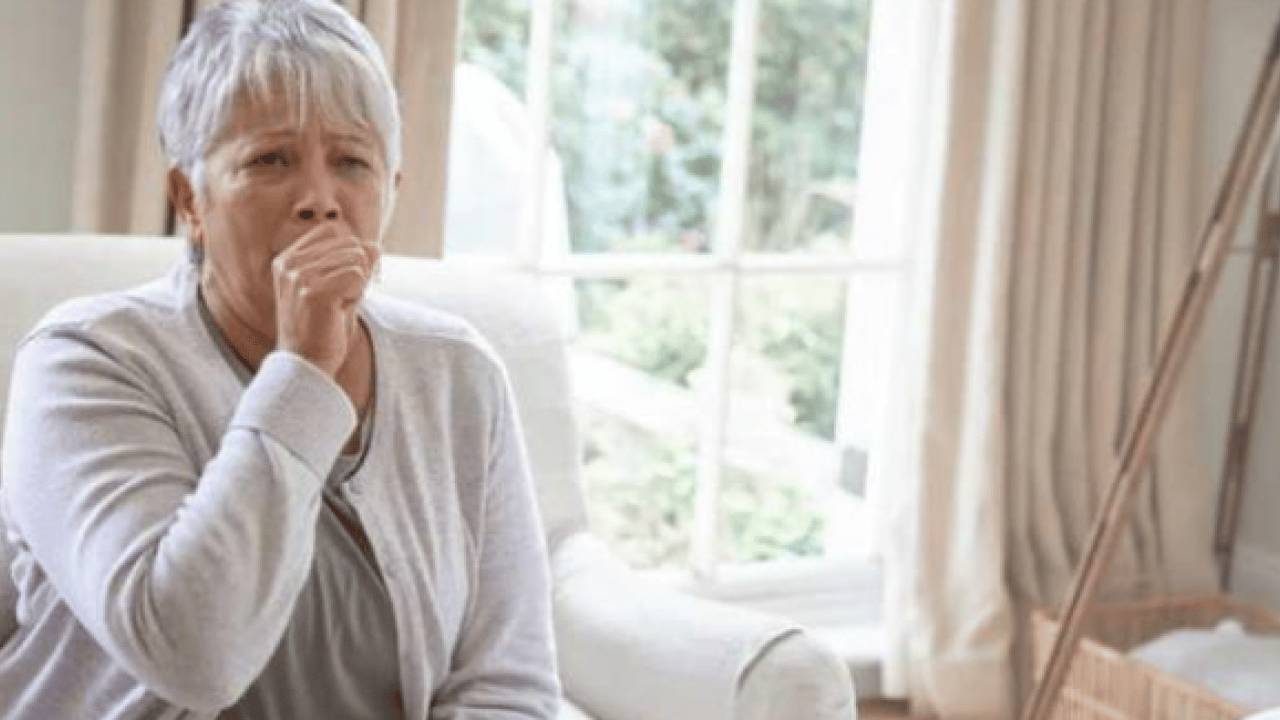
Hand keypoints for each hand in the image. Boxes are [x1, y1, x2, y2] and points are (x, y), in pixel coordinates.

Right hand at [272, 225, 380, 377]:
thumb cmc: (323, 328)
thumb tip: (376, 245)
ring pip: (357, 260)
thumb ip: (355, 264)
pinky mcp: (313, 292)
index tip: (335, 287)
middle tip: (336, 303)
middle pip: (350, 245)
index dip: (349, 258)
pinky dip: (356, 295)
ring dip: (356, 287)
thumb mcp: (340, 289)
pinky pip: (357, 276)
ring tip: (334, 308)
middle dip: (355, 275)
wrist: (306, 365)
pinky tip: (337, 313)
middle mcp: (289, 263)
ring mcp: (299, 276)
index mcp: (288, 259)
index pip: (335, 232)